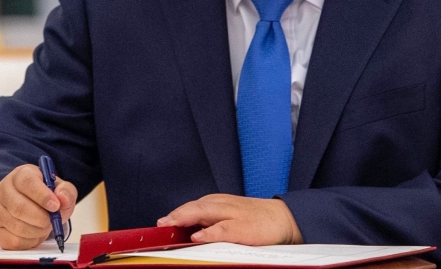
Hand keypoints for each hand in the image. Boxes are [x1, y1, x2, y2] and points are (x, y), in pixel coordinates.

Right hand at [0, 164, 77, 249]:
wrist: (34, 207)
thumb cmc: (46, 196)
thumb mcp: (60, 189)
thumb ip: (66, 191)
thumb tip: (62, 199)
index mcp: (20, 175)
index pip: (27, 182)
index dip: (42, 196)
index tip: (55, 206)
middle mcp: (4, 190)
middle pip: (19, 207)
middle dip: (41, 218)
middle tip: (52, 221)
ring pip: (17, 226)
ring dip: (37, 231)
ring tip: (44, 226)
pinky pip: (14, 241)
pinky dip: (30, 242)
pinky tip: (34, 233)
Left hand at [157, 194, 302, 245]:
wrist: (282, 218)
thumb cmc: (251, 219)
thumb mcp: (227, 217)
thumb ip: (208, 223)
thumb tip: (186, 234)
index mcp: (216, 203)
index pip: (191, 207)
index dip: (175, 215)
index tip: (158, 226)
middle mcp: (221, 205)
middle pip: (194, 207)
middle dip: (176, 215)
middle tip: (159, 225)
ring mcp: (232, 214)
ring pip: (204, 212)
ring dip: (186, 217)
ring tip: (170, 225)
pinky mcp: (243, 227)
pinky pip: (223, 229)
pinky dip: (209, 232)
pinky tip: (197, 237)